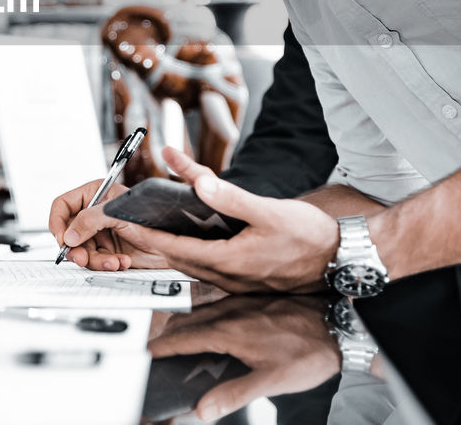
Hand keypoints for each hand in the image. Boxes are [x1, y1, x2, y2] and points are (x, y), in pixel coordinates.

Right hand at [48, 179, 167, 270]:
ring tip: (113, 261)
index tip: (61, 238)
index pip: (62, 205)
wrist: (172, 240)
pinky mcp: (108, 251)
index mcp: (94, 194)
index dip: (57, 222)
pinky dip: (107, 264)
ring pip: (81, 251)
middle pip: (69, 233)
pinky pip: (95, 261)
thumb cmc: (152, 216)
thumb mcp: (118, 214)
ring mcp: (100, 233)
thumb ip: (90, 220)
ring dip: (96, 260)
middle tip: (83, 258)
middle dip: (77, 249)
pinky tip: (121, 261)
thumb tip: (69, 234)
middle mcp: (94, 214)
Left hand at [62, 147, 339, 291]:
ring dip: (163, 245)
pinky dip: (186, 248)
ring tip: (140, 228)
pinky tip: (182, 237)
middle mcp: (227, 275)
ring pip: (188, 261)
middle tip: (120, 223)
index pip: (172, 246)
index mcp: (229, 261)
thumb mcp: (270, 210)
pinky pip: (204, 262)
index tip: (118, 222)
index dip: (142, 233)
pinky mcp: (244, 274)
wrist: (342, 260)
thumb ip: (230, 198)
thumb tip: (197, 184)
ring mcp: (235, 278)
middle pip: (174, 257)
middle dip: (144, 240)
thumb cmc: (311, 237)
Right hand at [148, 294, 340, 420]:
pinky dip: (204, 317)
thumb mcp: (272, 381)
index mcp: (229, 330)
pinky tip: (212, 328)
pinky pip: (218, 307)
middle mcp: (231, 312)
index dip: (160, 347)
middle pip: (186, 322)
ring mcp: (242, 304)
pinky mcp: (253, 302)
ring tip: (177, 340)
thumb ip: (233, 394)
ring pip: (202, 312)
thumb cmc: (310, 351)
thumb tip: (202, 411)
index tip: (145, 353)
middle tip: (155, 350)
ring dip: (185, 325)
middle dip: (167, 336)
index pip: (183, 338)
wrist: (338, 324)